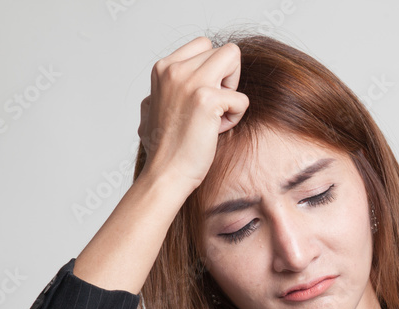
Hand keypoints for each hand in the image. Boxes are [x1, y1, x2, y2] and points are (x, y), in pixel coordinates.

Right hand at [137, 36, 249, 192]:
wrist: (165, 173)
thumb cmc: (166, 147)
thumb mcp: (156, 105)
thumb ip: (170, 86)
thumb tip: (184, 76)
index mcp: (163, 68)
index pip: (205, 44)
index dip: (213, 69)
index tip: (202, 97)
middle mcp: (174, 69)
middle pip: (224, 51)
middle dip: (227, 79)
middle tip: (213, 107)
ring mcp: (190, 82)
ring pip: (234, 58)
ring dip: (232, 90)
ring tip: (216, 116)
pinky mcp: (207, 100)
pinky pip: (242, 98)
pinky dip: (235, 117)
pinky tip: (215, 131)